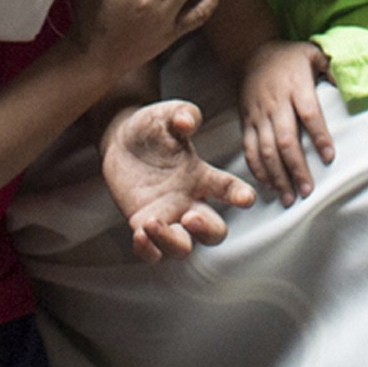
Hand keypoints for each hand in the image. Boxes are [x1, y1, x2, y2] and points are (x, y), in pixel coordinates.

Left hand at [102, 100, 255, 261]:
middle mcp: (189, 201)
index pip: (228, 189)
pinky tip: (139, 234)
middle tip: (192, 216)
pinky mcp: (142, 224)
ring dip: (172, 242)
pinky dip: (147, 251)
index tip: (246, 198)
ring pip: (182, 247)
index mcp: (201, 176)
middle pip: (213, 231)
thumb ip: (182, 114)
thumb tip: (187, 120)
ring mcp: (167, 216)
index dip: (239, 195)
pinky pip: (151, 252)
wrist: (121, 139)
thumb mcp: (168, 114)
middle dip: (207, 230)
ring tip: (153, 222)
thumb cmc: (152, 126)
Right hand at [239, 40, 335, 205]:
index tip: (329, 157)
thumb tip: (352, 86)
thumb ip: (332, 68)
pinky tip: (268, 184)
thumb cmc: (290, 57)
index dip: (319, 136)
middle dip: (296, 168)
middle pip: (285, 139)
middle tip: (308, 190)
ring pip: (265, 150)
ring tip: (289, 197)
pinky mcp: (246, 122)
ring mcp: (258, 115)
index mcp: (295, 86)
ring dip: (277, 175)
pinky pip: (249, 149)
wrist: (251, 54)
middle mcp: (275, 103)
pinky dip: (257, 169)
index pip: (309, 114)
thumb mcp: (314, 53)